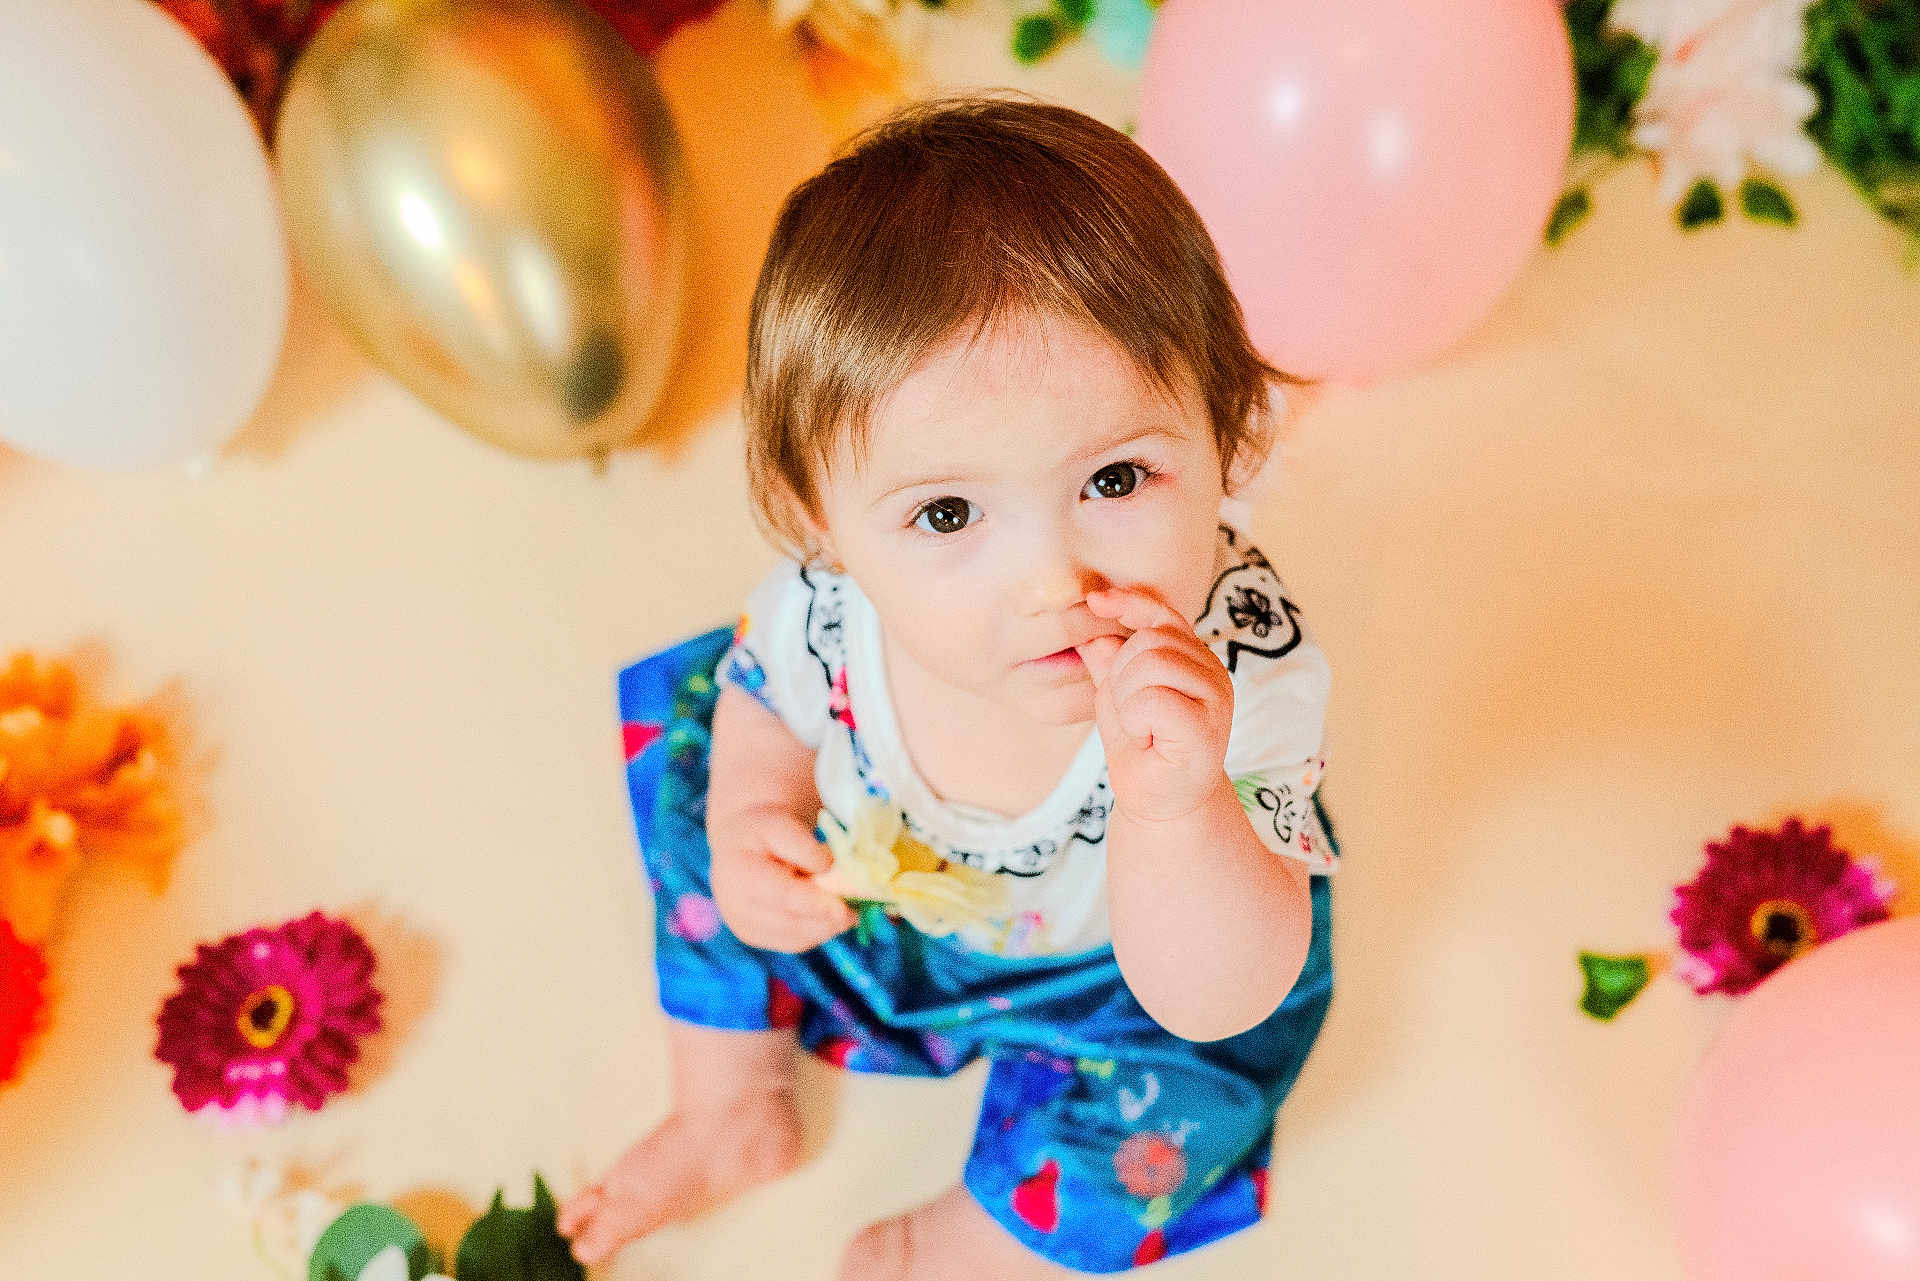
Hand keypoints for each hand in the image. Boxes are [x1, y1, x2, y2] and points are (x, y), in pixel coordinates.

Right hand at [708, 803, 856, 951]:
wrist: (739, 841)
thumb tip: (828, 869)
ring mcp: (742, 926)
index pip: (783, 896)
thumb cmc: (763, 829)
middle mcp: (735, 905)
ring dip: (826, 928)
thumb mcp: (782, 823)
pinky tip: (830, 917)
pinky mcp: (753, 937)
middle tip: (856, 910)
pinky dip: (817, 932)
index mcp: (739, 872)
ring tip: (848, 910)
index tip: (844, 908)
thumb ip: (804, 846)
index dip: (816, 904)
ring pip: (795, 939)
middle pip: (791, 923)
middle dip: (828, 920)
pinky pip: (793, 943)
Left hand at [1076, 585, 1233, 825]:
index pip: (1163, 615)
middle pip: (1151, 639)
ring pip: (1153, 663)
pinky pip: (1154, 699)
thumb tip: (1092, 629)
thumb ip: (1109, 663)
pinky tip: (1149, 739)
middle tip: (1131, 714)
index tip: (1095, 601)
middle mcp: (1212, 671)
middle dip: (1122, 675)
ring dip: (1128, 699)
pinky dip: (1137, 719)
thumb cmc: (1143, 751)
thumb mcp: (1116, 698)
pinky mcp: (1208, 725)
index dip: (1130, 603)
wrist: (1160, 805)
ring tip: (1141, 727)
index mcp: (1193, 659)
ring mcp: (1216, 697)